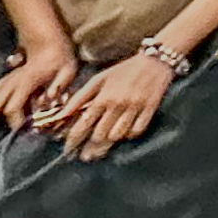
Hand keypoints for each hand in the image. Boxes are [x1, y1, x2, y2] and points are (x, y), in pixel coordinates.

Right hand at [0, 44, 79, 132]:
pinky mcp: (8, 79)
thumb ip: (59, 87)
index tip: (22, 132)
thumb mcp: (67, 70)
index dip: (15, 122)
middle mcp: (12, 82)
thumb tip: (49, 101)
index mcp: (25, 82)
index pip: (12, 108)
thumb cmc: (60, 58)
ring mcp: (8, 80)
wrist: (48, 42)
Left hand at [60, 51, 174, 160]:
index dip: (73, 139)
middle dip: (89, 148)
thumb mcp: (99, 79)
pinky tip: (122, 137)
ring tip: (98, 152)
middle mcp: (118, 104)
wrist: (154, 61)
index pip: (84, 123)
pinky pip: (137, 130)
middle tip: (84, 156)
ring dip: (107, 145)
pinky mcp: (149, 110)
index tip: (68, 149)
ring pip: (117, 135)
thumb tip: (63, 114)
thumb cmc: (123, 70)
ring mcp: (135, 108)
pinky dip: (129, 135)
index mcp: (103, 96)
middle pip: (100, 134)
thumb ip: (80, 97)